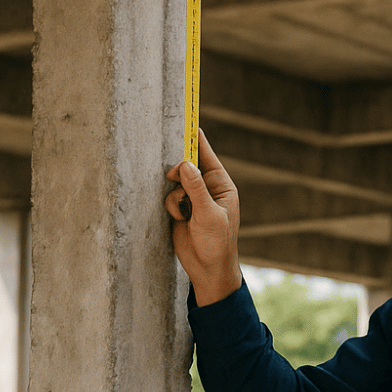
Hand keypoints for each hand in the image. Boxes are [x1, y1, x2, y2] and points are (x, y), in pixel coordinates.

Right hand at [165, 128, 240, 304]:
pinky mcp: (180, 210)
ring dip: (176, 196)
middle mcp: (208, 189)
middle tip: (174, 176)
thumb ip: (196, 189)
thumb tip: (186, 164)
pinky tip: (179, 219)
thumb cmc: (217, 242)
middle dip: (180, 172)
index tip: (188, 123)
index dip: (197, 141)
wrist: (207, 269)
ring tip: (184, 213)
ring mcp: (193, 199)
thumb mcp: (208, 215)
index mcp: (222, 185)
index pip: (208, 157)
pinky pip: (169, 197)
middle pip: (188, 166)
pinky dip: (171, 206)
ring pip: (175, 183)